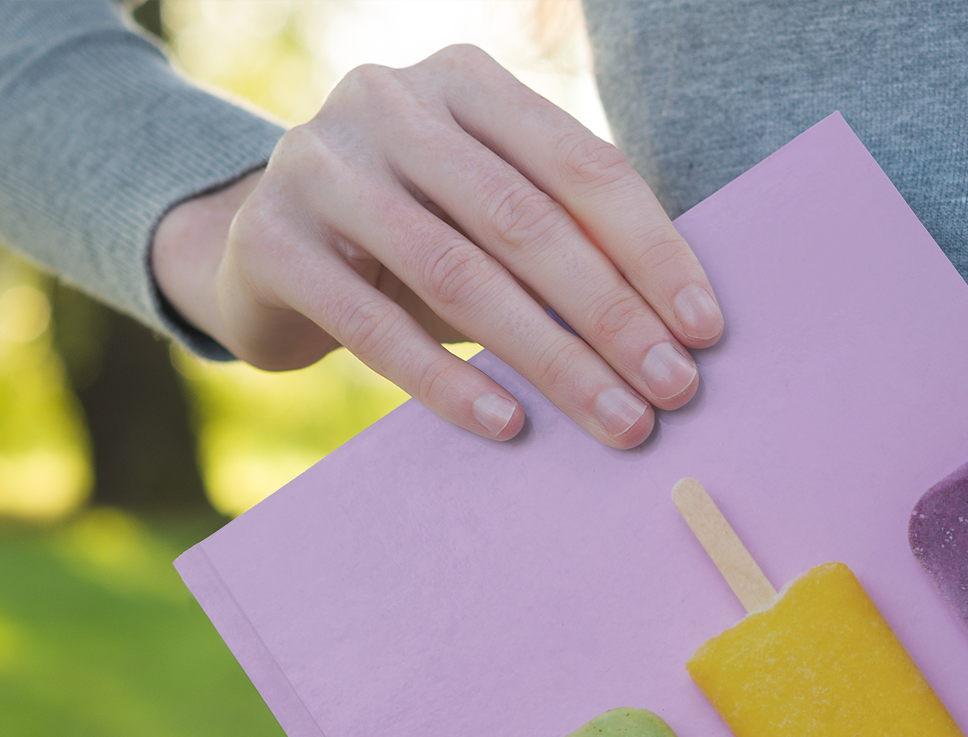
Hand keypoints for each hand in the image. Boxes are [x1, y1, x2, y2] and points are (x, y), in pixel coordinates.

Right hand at [151, 45, 722, 448]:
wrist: (262, 254)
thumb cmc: (415, 235)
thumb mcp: (490, 213)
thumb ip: (566, 236)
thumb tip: (684, 327)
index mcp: (465, 82)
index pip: (581, 165)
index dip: (652, 250)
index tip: (706, 330)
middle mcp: (388, 101)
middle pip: (525, 221)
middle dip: (612, 315)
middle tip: (673, 389)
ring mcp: (318, 164)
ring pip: (457, 275)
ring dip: (550, 358)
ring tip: (616, 420)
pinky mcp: (270, 240)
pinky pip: (373, 325)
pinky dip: (448, 381)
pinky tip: (508, 424)